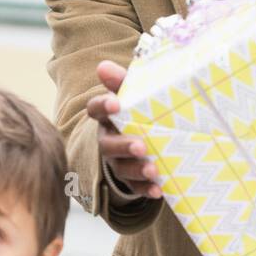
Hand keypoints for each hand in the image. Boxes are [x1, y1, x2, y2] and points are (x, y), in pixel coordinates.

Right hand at [88, 59, 162, 200]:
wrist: (150, 136)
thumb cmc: (141, 109)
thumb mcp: (135, 93)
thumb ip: (122, 81)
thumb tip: (103, 66)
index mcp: (107, 115)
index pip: (96, 109)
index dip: (103, 106)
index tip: (116, 104)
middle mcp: (107, 138)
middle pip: (107, 144)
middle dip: (123, 145)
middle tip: (140, 145)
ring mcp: (117, 161)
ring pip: (120, 167)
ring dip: (136, 169)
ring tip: (152, 169)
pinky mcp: (131, 179)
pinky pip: (135, 187)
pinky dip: (146, 189)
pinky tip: (159, 190)